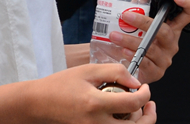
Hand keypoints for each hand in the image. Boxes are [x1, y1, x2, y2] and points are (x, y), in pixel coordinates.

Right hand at [29, 64, 151, 121]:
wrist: (39, 103)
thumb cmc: (60, 85)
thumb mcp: (88, 70)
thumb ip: (114, 72)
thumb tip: (135, 81)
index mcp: (96, 104)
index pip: (133, 104)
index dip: (145, 94)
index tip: (145, 87)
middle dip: (149, 116)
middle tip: (150, 104)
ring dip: (137, 123)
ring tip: (136, 109)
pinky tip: (122, 115)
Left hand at [108, 0, 189, 83]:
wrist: (119, 59)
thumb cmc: (133, 33)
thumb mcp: (139, 11)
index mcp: (172, 26)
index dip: (188, 4)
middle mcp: (172, 42)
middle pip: (164, 31)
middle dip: (143, 22)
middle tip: (126, 16)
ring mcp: (165, 58)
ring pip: (151, 48)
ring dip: (131, 40)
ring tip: (114, 35)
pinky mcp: (156, 72)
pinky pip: (146, 63)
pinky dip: (133, 55)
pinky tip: (122, 51)